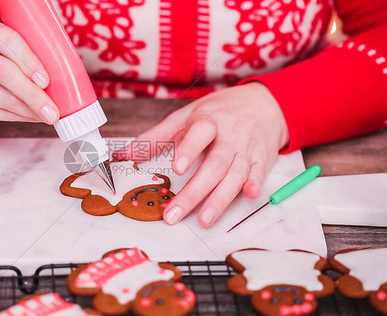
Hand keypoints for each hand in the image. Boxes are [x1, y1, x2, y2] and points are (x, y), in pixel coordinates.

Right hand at [0, 22, 58, 127]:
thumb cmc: (3, 65)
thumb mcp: (14, 53)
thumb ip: (34, 58)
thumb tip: (66, 82)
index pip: (4, 38)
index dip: (27, 59)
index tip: (45, 80)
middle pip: (2, 71)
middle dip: (32, 93)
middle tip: (52, 109)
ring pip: (2, 97)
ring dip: (30, 109)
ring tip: (48, 115)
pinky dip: (21, 117)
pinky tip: (34, 117)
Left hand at [116, 82, 288, 226]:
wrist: (262, 104)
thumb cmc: (219, 111)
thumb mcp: (186, 116)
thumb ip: (156, 137)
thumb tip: (124, 154)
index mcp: (208, 121)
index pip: (200, 133)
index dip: (189, 149)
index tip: (177, 167)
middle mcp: (229, 136)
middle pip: (214, 165)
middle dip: (195, 191)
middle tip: (176, 213)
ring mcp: (247, 149)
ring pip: (234, 175)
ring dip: (220, 199)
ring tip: (204, 220)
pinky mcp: (261, 160)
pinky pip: (258, 174)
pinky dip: (255, 184)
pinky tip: (249, 196)